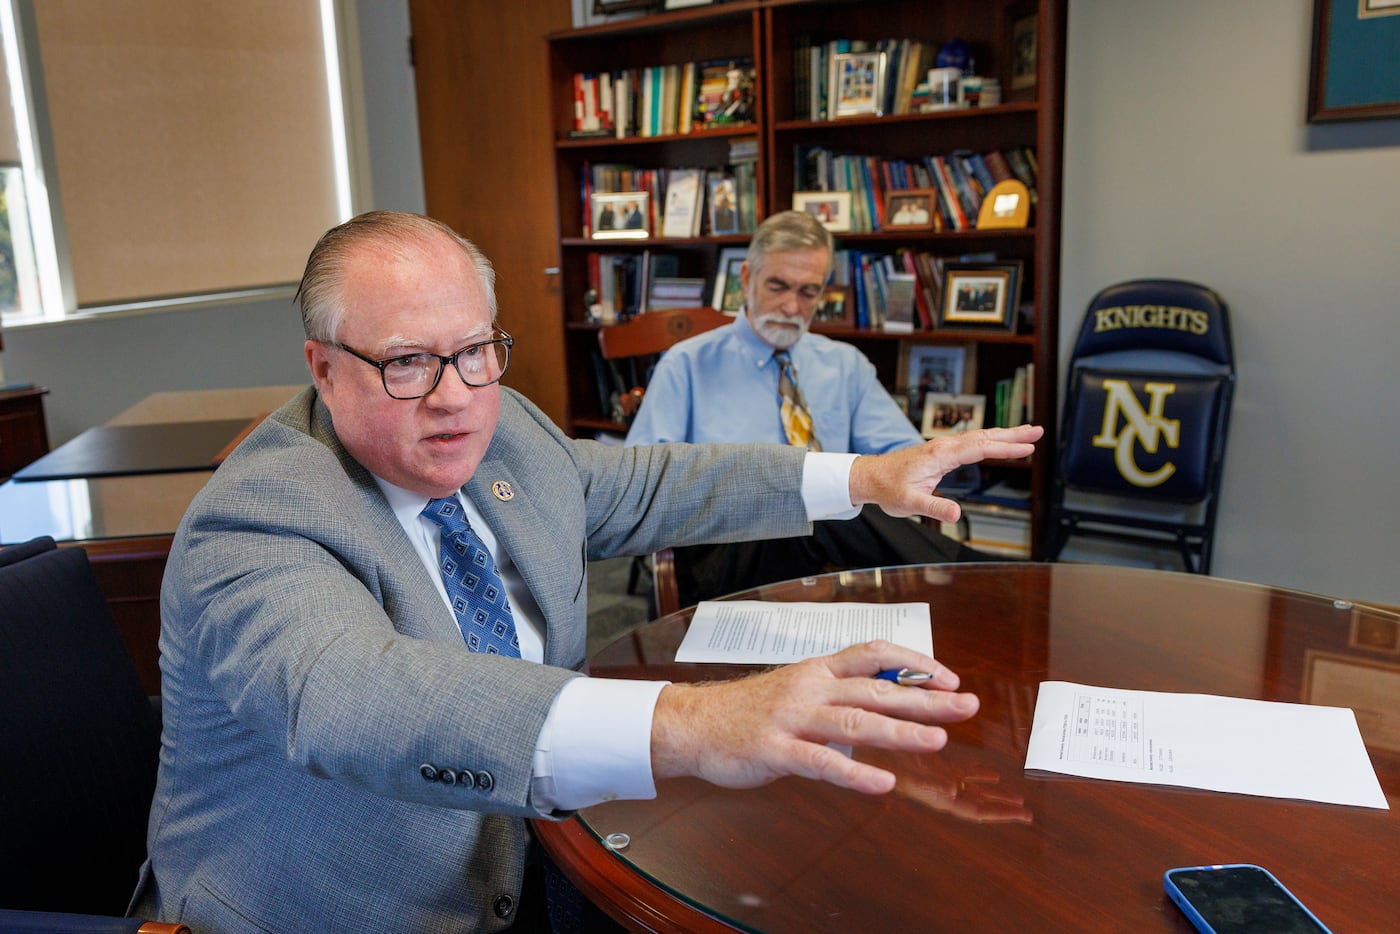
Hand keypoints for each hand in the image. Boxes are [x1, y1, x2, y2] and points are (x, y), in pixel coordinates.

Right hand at [650, 641, 978, 794]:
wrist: (694, 724)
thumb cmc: (750, 709)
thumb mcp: (798, 687)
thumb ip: (839, 692)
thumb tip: (889, 697)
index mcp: (818, 670)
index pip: (875, 654)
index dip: (915, 664)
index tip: (948, 678)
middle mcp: (810, 688)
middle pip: (876, 689)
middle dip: (925, 698)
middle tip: (966, 705)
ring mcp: (792, 718)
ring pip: (854, 723)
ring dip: (899, 732)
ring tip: (936, 741)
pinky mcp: (775, 751)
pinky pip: (820, 762)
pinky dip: (854, 774)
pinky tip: (882, 784)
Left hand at [847, 424, 1042, 521]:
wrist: (870, 477)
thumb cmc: (888, 489)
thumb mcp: (909, 503)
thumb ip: (934, 507)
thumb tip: (957, 514)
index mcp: (941, 455)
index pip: (980, 448)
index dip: (1005, 448)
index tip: (1027, 448)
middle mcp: (944, 447)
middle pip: (985, 436)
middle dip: (1013, 434)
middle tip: (1038, 431)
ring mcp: (944, 448)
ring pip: (980, 437)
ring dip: (1004, 435)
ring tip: (1028, 434)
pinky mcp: (942, 452)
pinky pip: (972, 443)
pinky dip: (990, 440)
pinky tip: (999, 442)